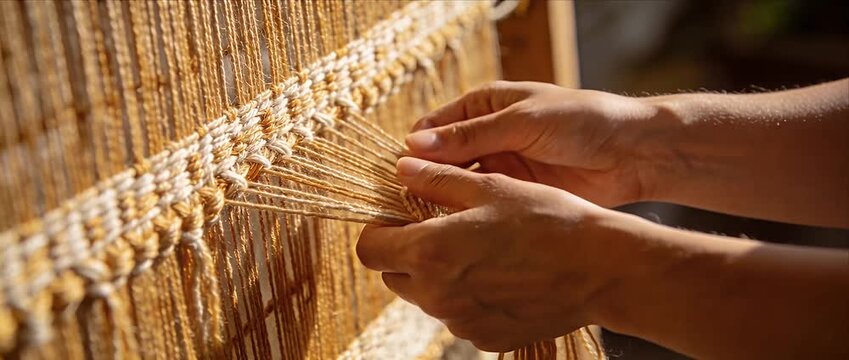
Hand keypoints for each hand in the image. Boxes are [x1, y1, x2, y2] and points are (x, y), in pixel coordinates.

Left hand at [357, 157, 648, 351]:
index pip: (370, 248)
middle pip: (394, 274)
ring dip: (436, 273)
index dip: (380, 229)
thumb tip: (401, 169)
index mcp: (430, 252)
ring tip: (478, 248)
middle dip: (407, 250)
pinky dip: (465, 295)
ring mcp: (461, 321)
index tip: (401, 215)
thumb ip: (436, 180)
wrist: (600, 269)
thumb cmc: (547, 220)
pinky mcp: (485, 337)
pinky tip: (499, 274)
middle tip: (440, 227)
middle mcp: (438, 295)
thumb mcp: (490, 189)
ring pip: (426, 295)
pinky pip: (457, 314)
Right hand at [405, 81, 660, 206]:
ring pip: (457, 185)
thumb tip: (414, 145)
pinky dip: (464, 215)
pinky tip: (451, 230)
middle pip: (441, 159)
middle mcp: (486, 136)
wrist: (632, 152)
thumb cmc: (581, 121)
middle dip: (423, 179)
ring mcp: (500, 166)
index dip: (414, 150)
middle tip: (403, 207)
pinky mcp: (514, 193)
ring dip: (441, 200)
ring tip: (421, 223)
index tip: (397, 175)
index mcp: (483, 106)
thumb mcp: (522, 122)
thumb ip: (471, 135)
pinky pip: (480, 204)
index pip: (433, 128)